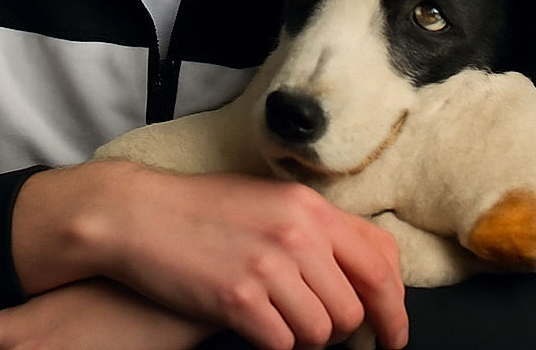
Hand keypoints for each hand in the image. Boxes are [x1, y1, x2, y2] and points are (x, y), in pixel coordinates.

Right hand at [11, 162, 407, 349]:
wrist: (141, 214)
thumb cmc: (203, 209)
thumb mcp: (268, 201)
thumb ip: (315, 229)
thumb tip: (361, 271)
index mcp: (308, 204)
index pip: (381, 260)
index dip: (394, 305)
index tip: (391, 331)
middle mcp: (296, 231)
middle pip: (356, 307)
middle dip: (344, 331)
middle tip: (317, 330)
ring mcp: (268, 264)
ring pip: (323, 333)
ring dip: (304, 338)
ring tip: (277, 320)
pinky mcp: (239, 297)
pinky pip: (283, 346)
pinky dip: (273, 344)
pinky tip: (253, 324)